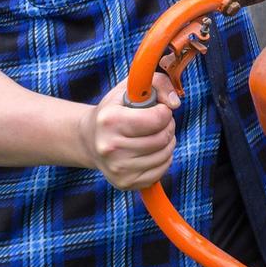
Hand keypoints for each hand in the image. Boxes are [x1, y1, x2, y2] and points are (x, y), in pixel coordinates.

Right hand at [81, 72, 180, 190]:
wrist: (90, 139)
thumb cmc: (116, 109)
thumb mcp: (131, 87)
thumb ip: (159, 83)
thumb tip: (175, 104)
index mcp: (110, 120)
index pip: (157, 119)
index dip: (164, 112)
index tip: (158, 109)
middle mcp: (110, 147)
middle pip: (162, 138)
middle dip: (167, 126)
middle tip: (158, 122)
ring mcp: (117, 168)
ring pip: (165, 155)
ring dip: (167, 142)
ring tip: (154, 135)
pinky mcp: (124, 183)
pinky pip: (161, 171)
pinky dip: (164, 159)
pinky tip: (152, 151)